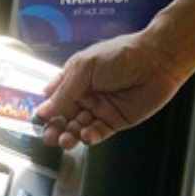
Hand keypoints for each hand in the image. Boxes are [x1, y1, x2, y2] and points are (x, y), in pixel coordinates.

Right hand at [35, 26, 187, 148]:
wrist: (157, 61)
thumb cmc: (120, 55)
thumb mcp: (85, 68)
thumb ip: (64, 92)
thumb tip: (43, 110)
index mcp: (75, 77)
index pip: (54, 98)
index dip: (46, 110)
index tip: (38, 121)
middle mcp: (86, 94)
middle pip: (64, 116)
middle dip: (55, 127)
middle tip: (49, 137)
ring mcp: (100, 108)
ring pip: (79, 127)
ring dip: (70, 135)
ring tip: (65, 140)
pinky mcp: (116, 121)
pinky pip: (98, 133)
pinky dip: (90, 137)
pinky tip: (85, 136)